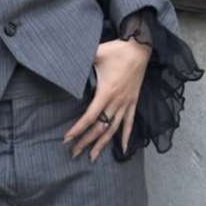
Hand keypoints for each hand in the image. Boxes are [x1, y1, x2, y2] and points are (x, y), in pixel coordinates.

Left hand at [62, 38, 150, 160]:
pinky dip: (126, 136)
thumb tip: (64, 63)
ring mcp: (126, 103)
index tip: (67, 138)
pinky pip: (130, 122)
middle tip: (73, 153)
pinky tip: (124, 149)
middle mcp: (117, 102)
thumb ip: (81, 60)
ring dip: (102, 144)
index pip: (90, 117)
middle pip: (100, 127)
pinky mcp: (133, 101)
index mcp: (106, 92)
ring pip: (113, 129)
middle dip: (86, 141)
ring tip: (92, 157)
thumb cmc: (117, 50)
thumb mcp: (96, 53)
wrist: (140, 48)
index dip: (78, 129)